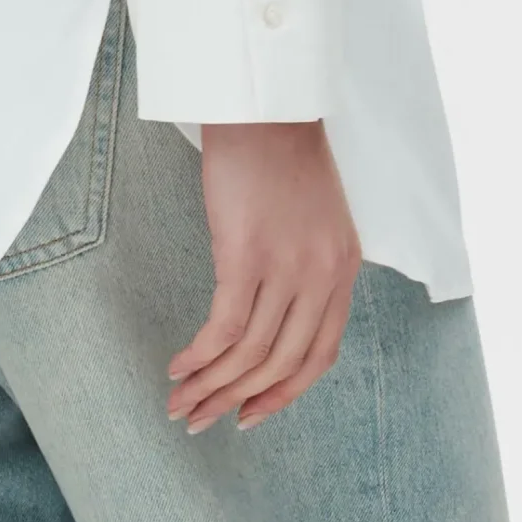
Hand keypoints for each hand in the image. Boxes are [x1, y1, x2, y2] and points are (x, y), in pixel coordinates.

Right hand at [165, 119, 360, 432]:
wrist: (265, 101)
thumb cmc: (281, 150)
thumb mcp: (315, 216)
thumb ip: (308, 263)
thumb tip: (276, 312)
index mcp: (343, 270)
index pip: (318, 357)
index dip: (282, 396)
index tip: (249, 416)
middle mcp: (323, 277)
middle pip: (279, 364)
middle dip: (235, 400)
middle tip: (198, 420)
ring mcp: (287, 267)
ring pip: (248, 353)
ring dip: (209, 385)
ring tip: (178, 401)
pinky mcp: (247, 254)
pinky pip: (223, 326)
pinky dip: (199, 355)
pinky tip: (178, 365)